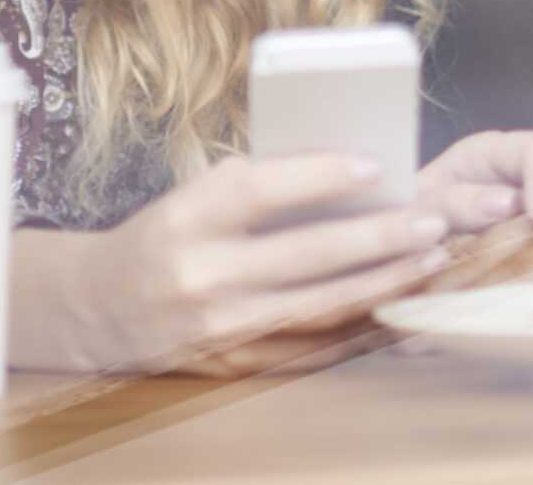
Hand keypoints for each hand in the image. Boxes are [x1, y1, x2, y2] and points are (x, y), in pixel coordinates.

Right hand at [42, 153, 450, 375]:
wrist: (100, 309)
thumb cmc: (164, 237)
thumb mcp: (194, 197)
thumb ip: (258, 186)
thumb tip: (348, 175)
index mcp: (187, 218)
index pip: (260, 188)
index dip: (320, 175)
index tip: (375, 165)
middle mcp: (201, 275)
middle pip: (306, 255)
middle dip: (379, 238)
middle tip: (433, 220)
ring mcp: (221, 328)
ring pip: (320, 308)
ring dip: (384, 284)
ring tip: (431, 259)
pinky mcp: (236, 366)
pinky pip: (312, 349)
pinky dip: (360, 328)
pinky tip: (398, 306)